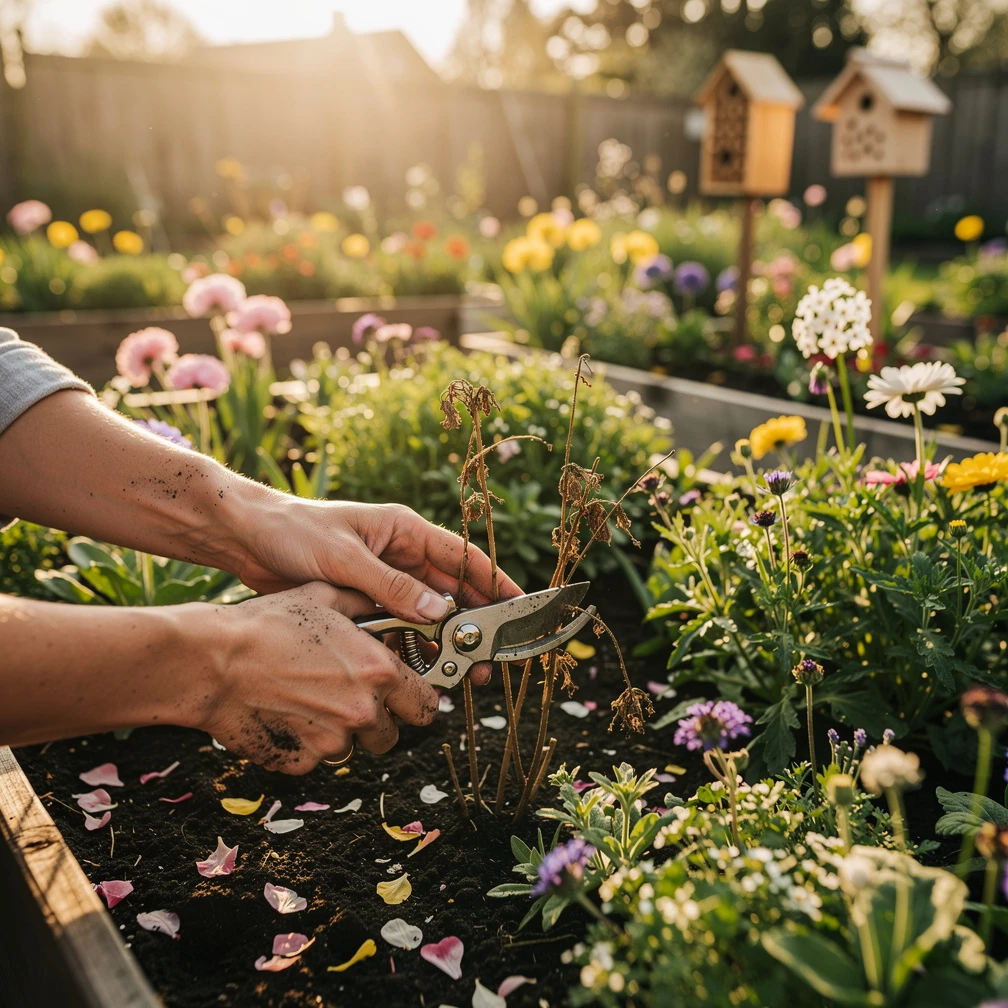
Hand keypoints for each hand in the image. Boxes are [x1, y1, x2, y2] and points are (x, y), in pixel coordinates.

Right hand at [193, 582, 439, 773]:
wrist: (213, 660)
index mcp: (380, 673)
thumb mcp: (326, 597)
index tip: (403, 696)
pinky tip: (282, 713)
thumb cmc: (268, 623)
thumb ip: (369, 604)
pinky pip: (313, 758)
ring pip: (350, 747)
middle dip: (376, 720)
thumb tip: (396, 604)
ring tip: (305, 698)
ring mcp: (332, 742)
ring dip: (337, 730)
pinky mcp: (300, 763)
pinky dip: (302, 743)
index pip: (427, 706)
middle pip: (390, 735)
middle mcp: (363, 712)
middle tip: (347, 697)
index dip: (415, 700)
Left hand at [228, 498, 522, 684]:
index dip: (495, 583)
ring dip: (445, 641)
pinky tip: (422, 670)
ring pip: (428, 614)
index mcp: (404, 531)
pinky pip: (399, 626)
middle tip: (489, 659)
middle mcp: (401, 555)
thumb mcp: (344, 557)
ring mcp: (384, 580)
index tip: (520, 607)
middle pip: (452, 592)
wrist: (245, 538)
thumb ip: (391, 586)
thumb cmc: (293, 532)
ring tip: (461, 673)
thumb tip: (440, 613)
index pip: (463, 558)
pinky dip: (413, 646)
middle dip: (474, 624)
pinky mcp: (364, 601)